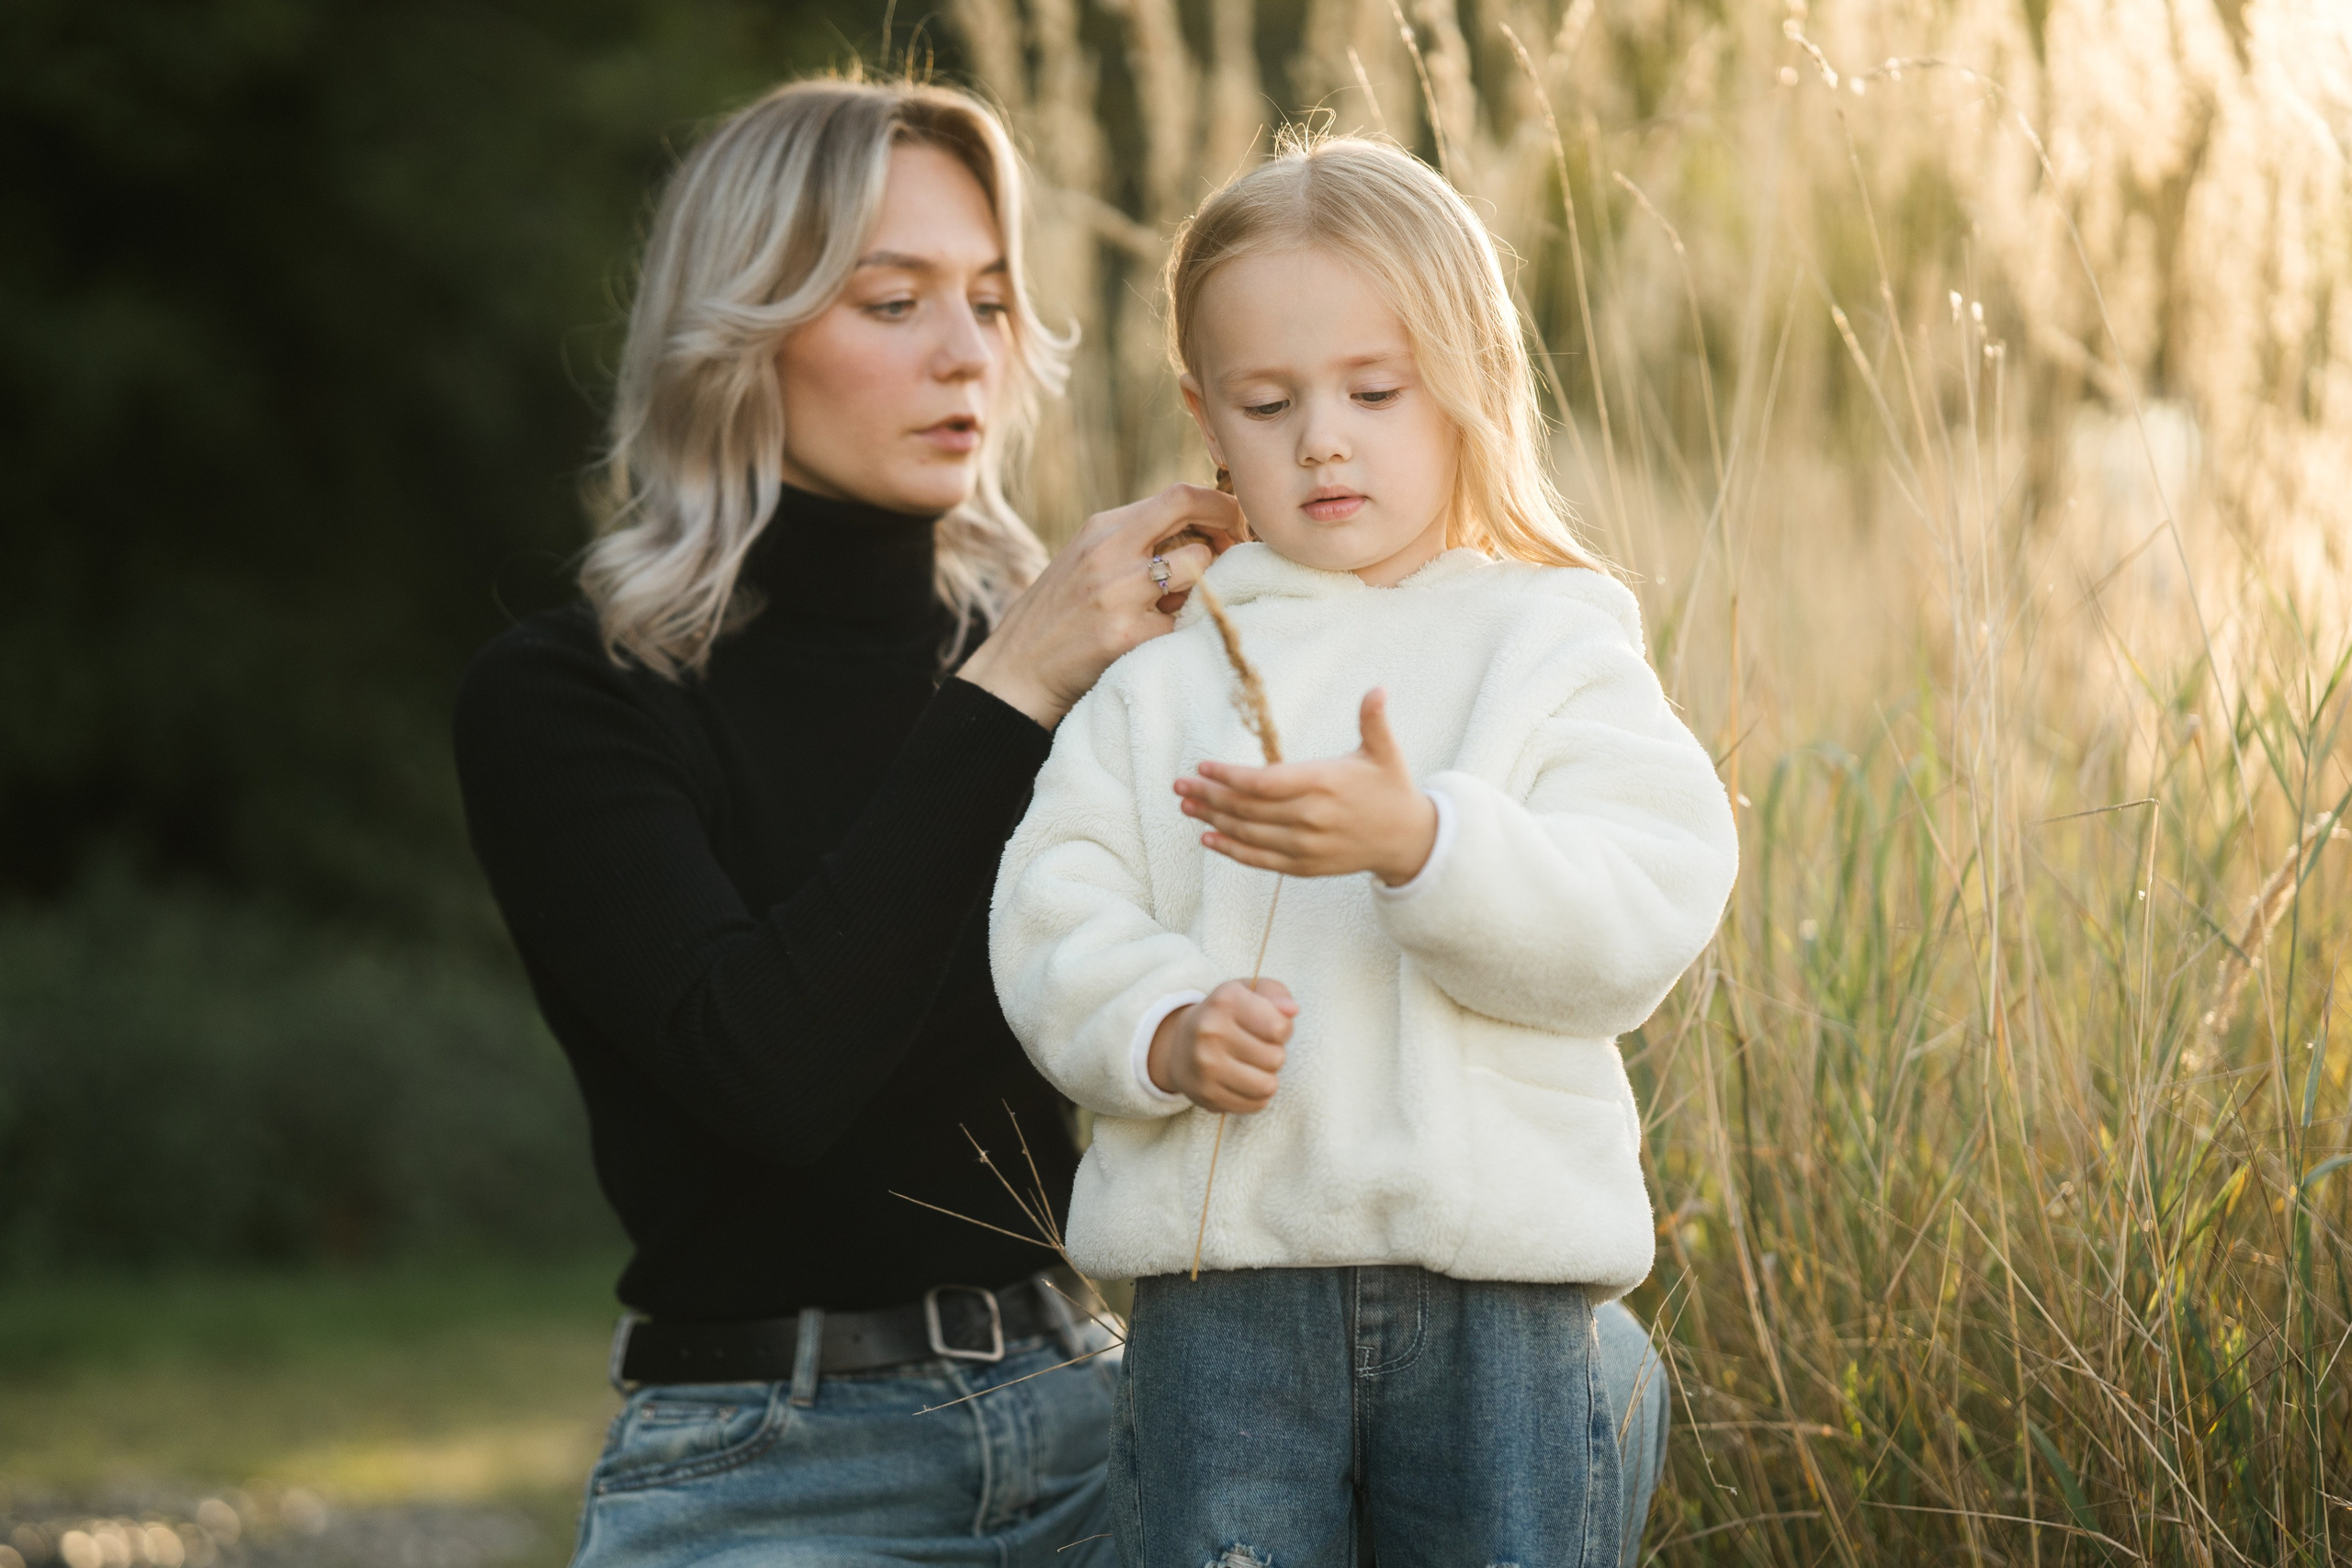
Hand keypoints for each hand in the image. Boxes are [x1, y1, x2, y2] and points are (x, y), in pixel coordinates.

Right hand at [956, 484, 1242, 726]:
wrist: (1015, 675)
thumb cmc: (1058, 620)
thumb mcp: (1086, 563)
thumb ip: (1134, 544)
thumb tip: (1203, 535)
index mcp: (1101, 528)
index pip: (1178, 494)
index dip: (1219, 508)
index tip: (1232, 530)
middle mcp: (1109, 551)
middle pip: (1190, 510)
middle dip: (1228, 530)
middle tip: (1238, 556)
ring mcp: (1118, 592)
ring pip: (1197, 568)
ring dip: (1205, 588)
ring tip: (1184, 607)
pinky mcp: (1127, 635)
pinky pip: (1184, 622)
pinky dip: (1185, 631)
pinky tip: (1164, 641)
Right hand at [1147, 978, 1298, 1112]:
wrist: (1179, 1043)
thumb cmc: (1226, 1014)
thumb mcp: (1249, 991)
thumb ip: (1276, 993)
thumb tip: (1292, 1010)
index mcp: (1226, 1002)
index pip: (1279, 1027)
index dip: (1283, 1029)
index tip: (1270, 1027)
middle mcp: (1211, 1033)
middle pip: (1276, 1058)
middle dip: (1275, 1054)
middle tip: (1259, 1048)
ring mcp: (1206, 1067)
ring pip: (1267, 1086)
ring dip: (1268, 1077)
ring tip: (1254, 1066)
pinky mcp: (1207, 1095)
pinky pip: (1255, 1104)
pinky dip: (1256, 1095)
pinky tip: (1243, 1081)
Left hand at [1175, 689, 1437, 884]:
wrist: (1408, 841)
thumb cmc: (1391, 790)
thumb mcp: (1385, 753)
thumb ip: (1374, 721)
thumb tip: (1378, 690)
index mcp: (1324, 784)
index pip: (1263, 782)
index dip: (1229, 776)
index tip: (1203, 766)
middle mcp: (1311, 817)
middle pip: (1247, 808)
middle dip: (1210, 795)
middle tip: (1180, 785)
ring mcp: (1306, 846)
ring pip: (1248, 833)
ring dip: (1213, 819)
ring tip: (1187, 805)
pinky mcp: (1305, 866)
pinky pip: (1260, 859)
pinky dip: (1232, 850)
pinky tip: (1209, 838)